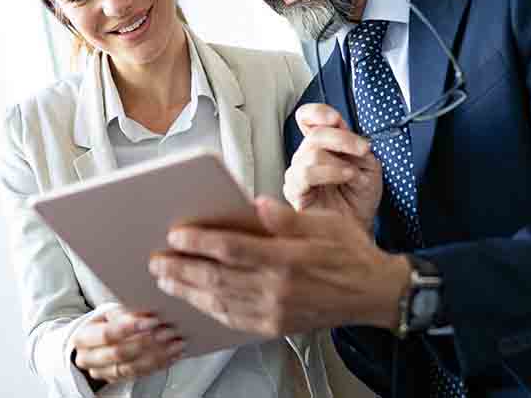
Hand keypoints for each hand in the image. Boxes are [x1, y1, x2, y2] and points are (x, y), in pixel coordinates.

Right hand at [70, 306, 183, 383]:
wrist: (96, 341)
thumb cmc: (105, 322)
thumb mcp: (110, 312)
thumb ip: (124, 312)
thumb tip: (147, 309)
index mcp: (83, 337)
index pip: (107, 334)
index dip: (129, 328)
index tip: (151, 321)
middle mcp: (89, 359)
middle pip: (119, 353)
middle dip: (147, 342)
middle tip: (168, 332)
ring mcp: (103, 372)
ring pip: (132, 368)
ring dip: (157, 355)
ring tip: (175, 343)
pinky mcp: (117, 380)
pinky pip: (141, 375)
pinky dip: (159, 364)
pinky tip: (173, 354)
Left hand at [149, 197, 410, 335]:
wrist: (374, 293)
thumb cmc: (349, 252)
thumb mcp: (324, 223)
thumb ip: (286, 217)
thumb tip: (255, 205)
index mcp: (288, 258)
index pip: (232, 249)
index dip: (199, 242)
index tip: (175, 234)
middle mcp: (278, 288)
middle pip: (217, 278)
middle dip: (181, 269)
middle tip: (156, 261)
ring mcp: (275, 311)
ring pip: (220, 302)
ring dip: (188, 292)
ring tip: (165, 281)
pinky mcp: (275, 326)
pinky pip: (234, 320)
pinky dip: (210, 311)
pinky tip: (195, 301)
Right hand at [284, 103, 382, 230]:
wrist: (362, 224)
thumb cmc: (361, 196)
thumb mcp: (367, 162)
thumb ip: (354, 143)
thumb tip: (341, 129)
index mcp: (321, 144)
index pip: (307, 117)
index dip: (318, 113)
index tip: (336, 119)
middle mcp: (305, 156)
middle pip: (314, 134)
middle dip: (343, 139)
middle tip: (363, 149)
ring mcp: (297, 174)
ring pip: (310, 153)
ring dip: (338, 160)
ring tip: (354, 173)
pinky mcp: (295, 193)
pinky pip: (305, 175)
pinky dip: (329, 172)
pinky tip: (345, 177)